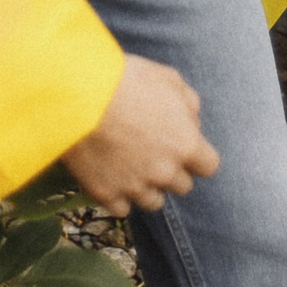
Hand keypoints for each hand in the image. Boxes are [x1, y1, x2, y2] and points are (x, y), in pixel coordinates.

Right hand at [62, 55, 219, 215]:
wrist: (77, 96)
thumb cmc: (125, 80)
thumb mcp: (168, 78)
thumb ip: (189, 104)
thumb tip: (192, 121)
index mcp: (185, 144)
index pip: (208, 167)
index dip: (197, 157)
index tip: (183, 148)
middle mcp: (165, 172)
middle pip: (182, 186)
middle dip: (172, 170)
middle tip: (152, 151)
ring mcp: (135, 187)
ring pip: (154, 202)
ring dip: (147, 187)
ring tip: (130, 165)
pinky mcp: (106, 195)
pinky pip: (122, 209)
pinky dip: (119, 196)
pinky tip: (111, 176)